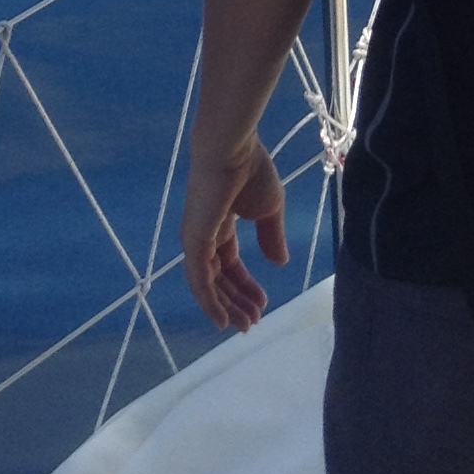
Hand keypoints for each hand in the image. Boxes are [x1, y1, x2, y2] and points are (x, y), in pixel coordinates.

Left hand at [181, 139, 287, 332]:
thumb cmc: (251, 171)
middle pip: (218, 278)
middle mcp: (203, 235)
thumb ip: (271, 236)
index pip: (229, 263)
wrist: (232, 149)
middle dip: (236, 301)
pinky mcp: (193, 241)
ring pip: (207, 284)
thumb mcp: (269, 208)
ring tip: (245, 325)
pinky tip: (222, 320)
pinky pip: (199, 280)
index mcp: (220, 224)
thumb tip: (280, 263)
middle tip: (254, 322)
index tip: (263, 303)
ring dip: (225, 306)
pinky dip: (209, 303)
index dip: (245, 284)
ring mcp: (196, 239)